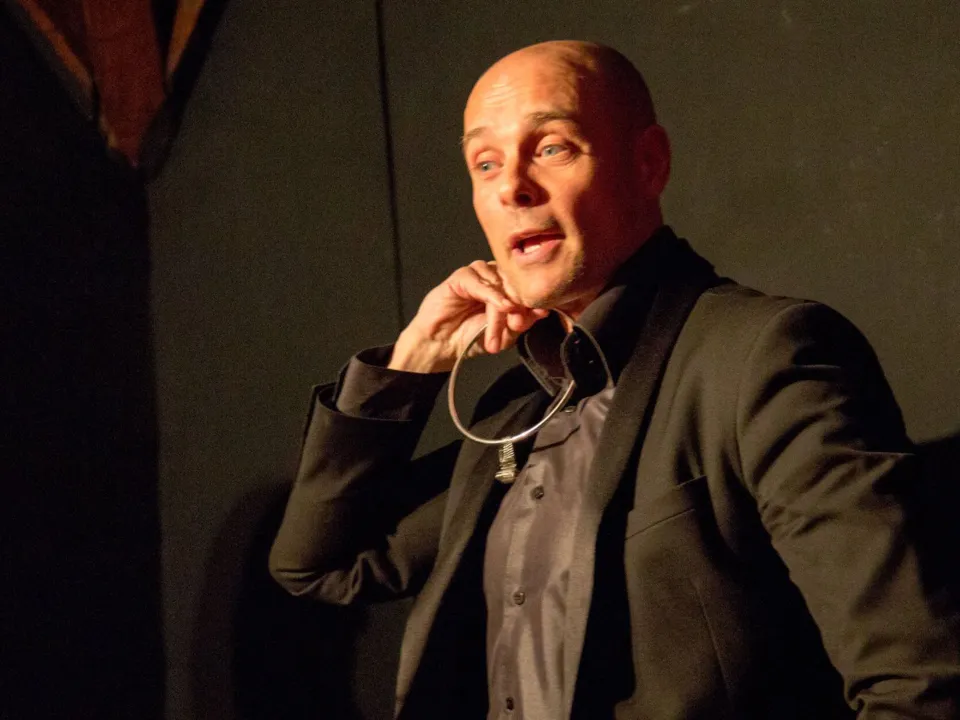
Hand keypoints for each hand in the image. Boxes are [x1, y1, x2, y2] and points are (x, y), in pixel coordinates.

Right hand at [388, 261, 548, 372]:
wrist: (443, 346)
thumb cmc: (471, 337)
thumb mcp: (504, 335)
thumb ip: (521, 322)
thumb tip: (543, 311)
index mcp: (507, 288)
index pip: (526, 286)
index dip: (533, 300)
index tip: (540, 314)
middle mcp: (494, 277)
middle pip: (515, 283)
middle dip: (520, 304)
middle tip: (518, 325)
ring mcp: (478, 274)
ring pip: (499, 282)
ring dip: (503, 306)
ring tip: (502, 327)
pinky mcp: (461, 276)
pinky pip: (479, 280)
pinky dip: (492, 294)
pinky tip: (500, 307)